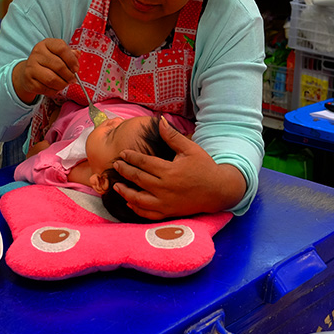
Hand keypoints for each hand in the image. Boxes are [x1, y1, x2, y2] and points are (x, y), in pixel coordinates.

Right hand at [12, 39, 79, 104]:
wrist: (29, 72)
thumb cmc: (48, 62)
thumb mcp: (58, 54)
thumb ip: (69, 54)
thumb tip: (77, 55)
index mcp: (46, 44)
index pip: (62, 49)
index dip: (72, 60)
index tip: (76, 69)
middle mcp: (37, 53)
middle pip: (59, 66)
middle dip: (69, 75)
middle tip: (73, 79)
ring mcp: (31, 67)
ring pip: (52, 79)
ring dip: (62, 84)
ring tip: (65, 84)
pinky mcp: (29, 80)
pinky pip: (45, 89)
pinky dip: (54, 90)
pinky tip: (56, 88)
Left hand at [112, 118, 246, 219]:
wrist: (218, 190)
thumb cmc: (204, 167)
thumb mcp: (190, 149)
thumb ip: (172, 136)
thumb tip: (160, 120)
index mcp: (169, 171)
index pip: (144, 163)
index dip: (131, 157)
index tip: (122, 154)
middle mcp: (165, 188)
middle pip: (138, 179)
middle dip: (125, 171)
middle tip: (116, 165)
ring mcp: (166, 202)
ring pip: (139, 199)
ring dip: (125, 192)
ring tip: (116, 186)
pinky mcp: (169, 212)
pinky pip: (148, 213)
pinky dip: (137, 209)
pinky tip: (130, 202)